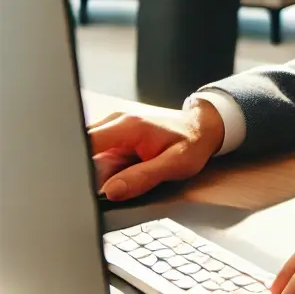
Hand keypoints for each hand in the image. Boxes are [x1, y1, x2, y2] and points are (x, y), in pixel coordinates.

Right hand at [87, 101, 224, 200]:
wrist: (201, 127)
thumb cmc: (191, 143)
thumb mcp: (174, 165)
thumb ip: (142, 178)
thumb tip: (110, 192)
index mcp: (129, 126)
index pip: (86, 142)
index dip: (75, 166)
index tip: (76, 187)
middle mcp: (116, 121)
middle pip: (80, 149)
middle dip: (81, 172)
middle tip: (97, 191)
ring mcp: (113, 127)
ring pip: (86, 154)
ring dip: (91, 172)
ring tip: (117, 179)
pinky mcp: (113, 136)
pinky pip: (95, 154)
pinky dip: (98, 169)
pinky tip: (115, 175)